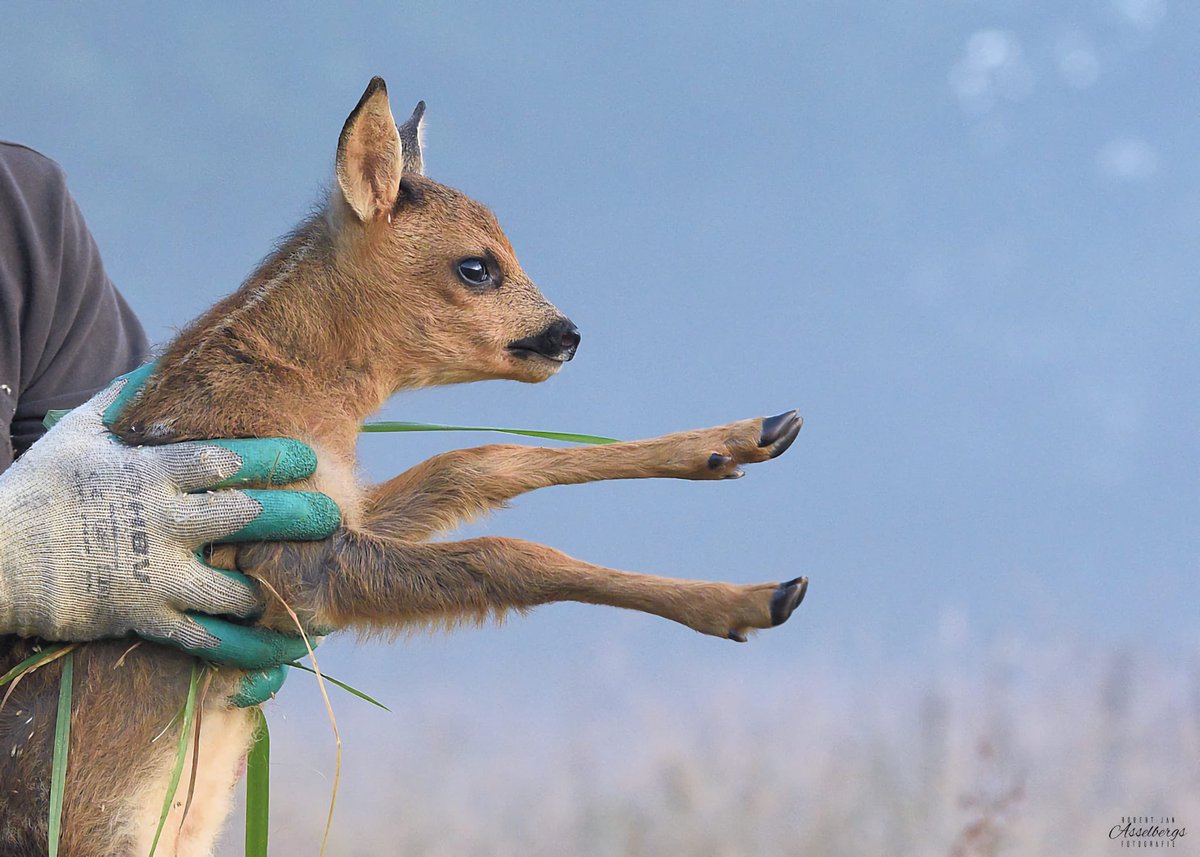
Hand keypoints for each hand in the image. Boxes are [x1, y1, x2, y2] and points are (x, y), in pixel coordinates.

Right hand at [0, 365, 338, 703]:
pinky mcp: (143, 619)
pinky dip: (249, 651)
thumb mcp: (78, 432)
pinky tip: (285, 654)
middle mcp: (159, 525)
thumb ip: (127, 399)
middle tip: (334, 516)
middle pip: (244, 518)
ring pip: (235, 589)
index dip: (272, 458)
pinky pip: (207, 642)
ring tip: (321, 593)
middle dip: (297, 517)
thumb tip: (165, 366)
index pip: (224, 459)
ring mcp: (152, 577)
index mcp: (149, 474)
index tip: (310, 456)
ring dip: (281, 592)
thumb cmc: (38, 489)